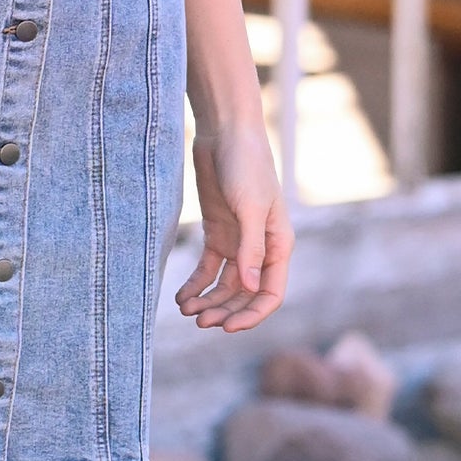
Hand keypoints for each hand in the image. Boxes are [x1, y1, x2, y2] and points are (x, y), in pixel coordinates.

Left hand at [175, 123, 292, 331]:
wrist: (224, 132)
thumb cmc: (245, 165)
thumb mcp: (250, 207)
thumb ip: (251, 248)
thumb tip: (250, 288)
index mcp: (278, 245)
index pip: (269, 293)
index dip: (251, 315)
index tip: (227, 328)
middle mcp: (260, 248)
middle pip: (244, 293)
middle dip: (225, 311)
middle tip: (200, 322)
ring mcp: (237, 241)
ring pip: (225, 284)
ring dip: (209, 300)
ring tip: (187, 310)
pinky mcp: (217, 231)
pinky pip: (208, 267)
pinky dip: (196, 283)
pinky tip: (182, 296)